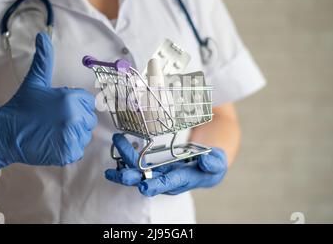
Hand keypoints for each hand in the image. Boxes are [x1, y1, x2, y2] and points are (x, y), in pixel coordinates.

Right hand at [0, 32, 96, 175]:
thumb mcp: (35, 81)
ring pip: (84, 136)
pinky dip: (68, 149)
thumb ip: (44, 59)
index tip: (59, 109)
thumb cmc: (21, 106)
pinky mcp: (67, 153)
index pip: (87, 102)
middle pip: (88, 120)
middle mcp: (74, 117)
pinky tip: (52, 143)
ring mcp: (71, 137)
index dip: (75, 105)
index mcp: (70, 99)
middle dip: (76, 120)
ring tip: (53, 132)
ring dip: (72, 135)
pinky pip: (77, 150)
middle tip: (55, 122)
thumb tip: (42, 35)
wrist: (4, 133)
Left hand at [105, 134, 226, 196]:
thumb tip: (205, 161)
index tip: (144, 187)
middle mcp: (166, 180)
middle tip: (114, 173)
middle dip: (130, 177)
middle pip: (145, 180)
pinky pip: (137, 163)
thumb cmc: (212, 166)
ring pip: (137, 171)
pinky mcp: (154, 166)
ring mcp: (158, 173)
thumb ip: (214, 164)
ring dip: (123, 162)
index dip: (155, 186)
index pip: (167, 184)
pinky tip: (118, 146)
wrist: (206, 165)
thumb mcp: (218, 164)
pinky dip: (126, 157)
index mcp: (181, 180)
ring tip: (116, 144)